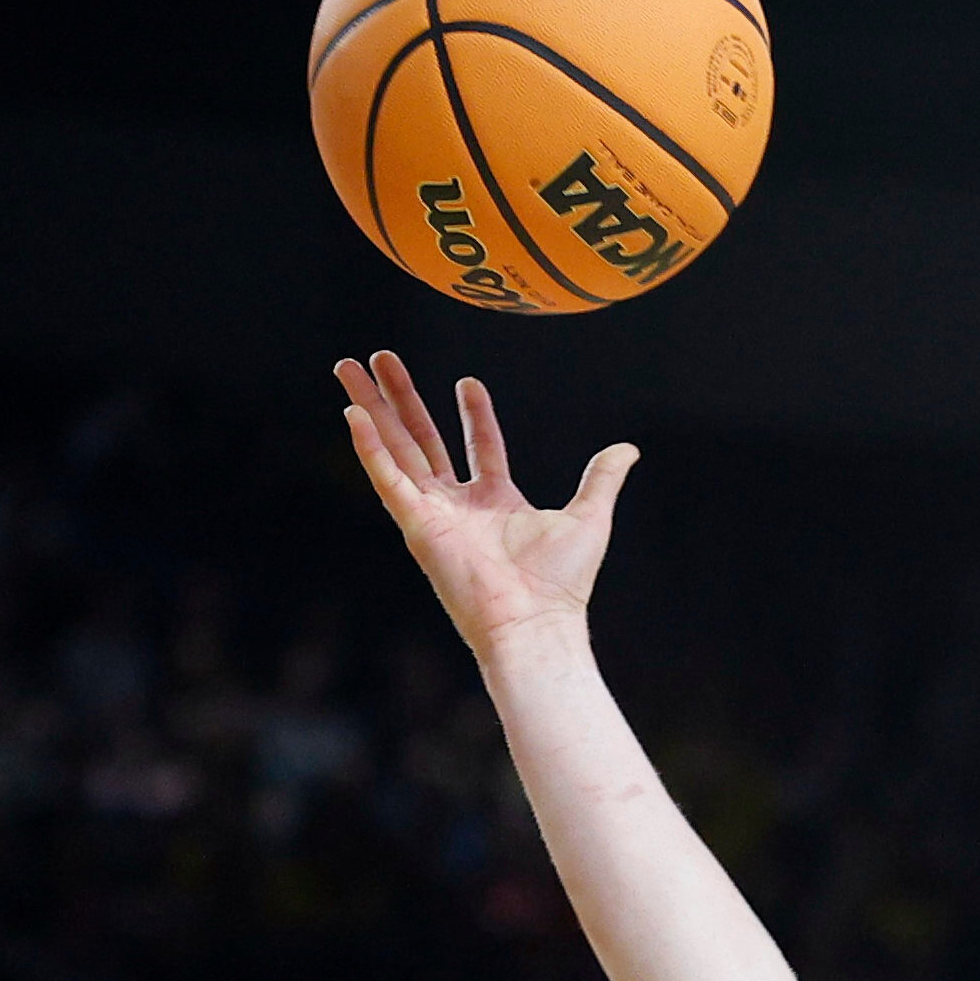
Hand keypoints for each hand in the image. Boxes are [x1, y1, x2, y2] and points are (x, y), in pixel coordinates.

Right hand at [335, 356, 636, 661]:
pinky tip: (353, 412)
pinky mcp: (416, 524)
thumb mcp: (588, 517)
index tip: (467, 382)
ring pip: (396, 447)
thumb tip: (628, 448)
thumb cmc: (560, 585)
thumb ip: (602, 479)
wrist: (534, 621)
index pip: (480, 448)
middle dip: (401, 398)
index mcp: (497, 503)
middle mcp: (460, 506)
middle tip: (381, 359)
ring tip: (350, 367)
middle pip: (423, 439)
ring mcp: (433, 514)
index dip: (474, 414)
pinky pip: (386, 477)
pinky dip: (369, 445)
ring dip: (373, 407)